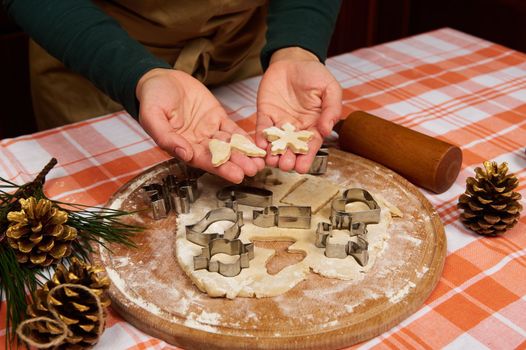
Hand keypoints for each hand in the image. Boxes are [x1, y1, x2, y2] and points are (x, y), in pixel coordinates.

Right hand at [136, 68, 264, 182]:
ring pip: (229, 145)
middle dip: (237, 163)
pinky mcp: (217, 117)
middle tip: (253, 170)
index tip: (236, 175)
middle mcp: (197, 142)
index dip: (220, 168)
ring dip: (244, 154)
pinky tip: (256, 145)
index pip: (203, 160)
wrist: (159, 78)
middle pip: (220, 156)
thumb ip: (165, 136)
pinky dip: (244, 137)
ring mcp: (208, 130)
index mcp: (181, 146)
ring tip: (259, 162)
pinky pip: (232, 129)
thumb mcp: (152, 115)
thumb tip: (184, 153)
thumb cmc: (151, 97)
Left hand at [256, 47, 341, 172]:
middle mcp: (296, 128)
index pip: (310, 146)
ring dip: (273, 153)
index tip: (302, 168)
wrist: (293, 59)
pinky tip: (259, 145)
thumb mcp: (330, 89)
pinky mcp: (265, 114)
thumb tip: (328, 130)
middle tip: (285, 166)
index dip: (306, 158)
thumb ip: (332, 109)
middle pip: (292, 149)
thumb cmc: (315, 74)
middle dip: (288, 159)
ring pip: (276, 143)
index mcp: (313, 125)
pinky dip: (260, 137)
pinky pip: (262, 129)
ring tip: (272, 161)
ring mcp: (279, 122)